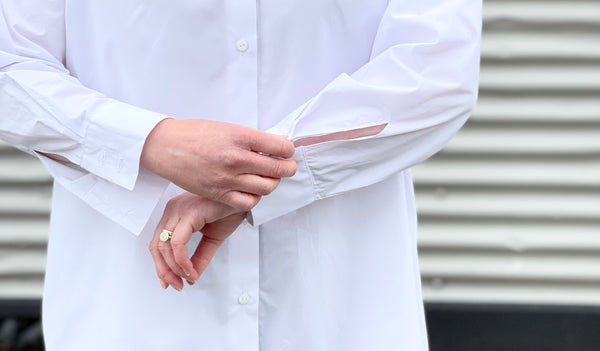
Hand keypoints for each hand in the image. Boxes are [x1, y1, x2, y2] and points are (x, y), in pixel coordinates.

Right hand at [141, 118, 295, 210]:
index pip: (280, 147)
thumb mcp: (227, 127)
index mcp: (240, 137)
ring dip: (273, 183)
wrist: (166, 146)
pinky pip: (248, 202)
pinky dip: (255, 197)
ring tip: (268, 177)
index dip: (289, 150)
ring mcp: (227, 178)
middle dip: (288, 168)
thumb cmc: (195, 133)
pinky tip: (252, 189)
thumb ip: (251, 138)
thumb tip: (275, 145)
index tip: (287, 150)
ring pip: (266, 187)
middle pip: (278, 170)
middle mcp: (236, 158)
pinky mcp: (218, 193)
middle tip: (287, 166)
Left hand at [149, 192, 245, 290]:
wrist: (244, 199)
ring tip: (189, 276)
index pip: (158, 244)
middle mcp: (173, 211)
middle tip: (177, 285)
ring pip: (164, 246)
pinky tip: (191, 268)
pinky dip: (182, 260)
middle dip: (165, 270)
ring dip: (175, 268)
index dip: (161, 266)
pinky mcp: (189, 214)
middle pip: (156, 246)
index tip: (169, 281)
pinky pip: (177, 243)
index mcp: (175, 214)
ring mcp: (179, 211)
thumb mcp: (212, 239)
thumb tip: (191, 276)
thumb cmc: (229, 210)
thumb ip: (199, 257)